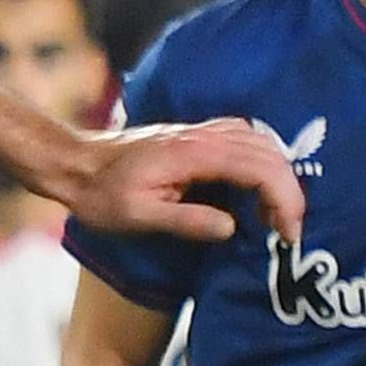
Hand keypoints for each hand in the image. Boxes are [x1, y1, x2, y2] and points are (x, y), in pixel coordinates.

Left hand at [55, 115, 305, 246]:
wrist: (76, 164)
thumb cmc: (101, 193)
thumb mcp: (138, 216)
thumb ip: (185, 220)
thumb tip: (232, 227)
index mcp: (194, 154)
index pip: (261, 169)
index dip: (284, 200)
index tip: (288, 234)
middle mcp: (205, 135)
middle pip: (270, 155)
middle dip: (289, 194)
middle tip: (287, 233)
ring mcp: (202, 131)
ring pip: (263, 143)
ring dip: (279, 177)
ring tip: (275, 216)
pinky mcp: (199, 135)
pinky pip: (247, 139)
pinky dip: (264, 162)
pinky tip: (258, 188)